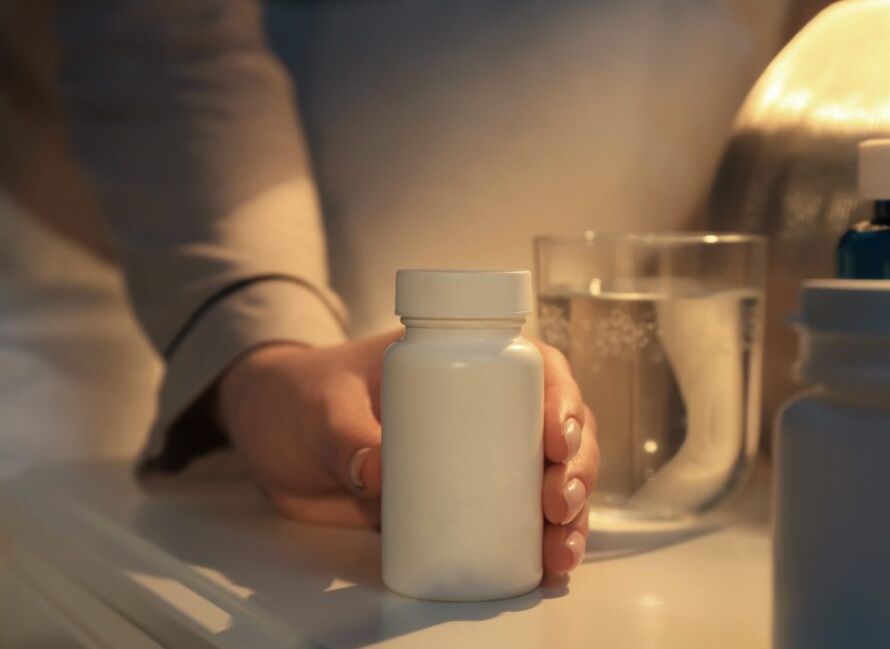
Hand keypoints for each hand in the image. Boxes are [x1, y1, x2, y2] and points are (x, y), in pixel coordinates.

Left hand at [217, 331, 598, 576]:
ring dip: (569, 515)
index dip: (561, 399)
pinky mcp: (459, 504)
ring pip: (546, 480)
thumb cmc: (302, 397)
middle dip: (576, 468)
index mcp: (461, 363)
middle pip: (556, 430)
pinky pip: (513, 522)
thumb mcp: (322, 406)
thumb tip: (378, 473)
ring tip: (560, 550)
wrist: (272, 435)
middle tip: (559, 501)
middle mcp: (483, 409)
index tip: (558, 436)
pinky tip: (547, 568)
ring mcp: (476, 459)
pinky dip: (538, 545)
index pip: (532, 369)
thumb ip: (345, 435)